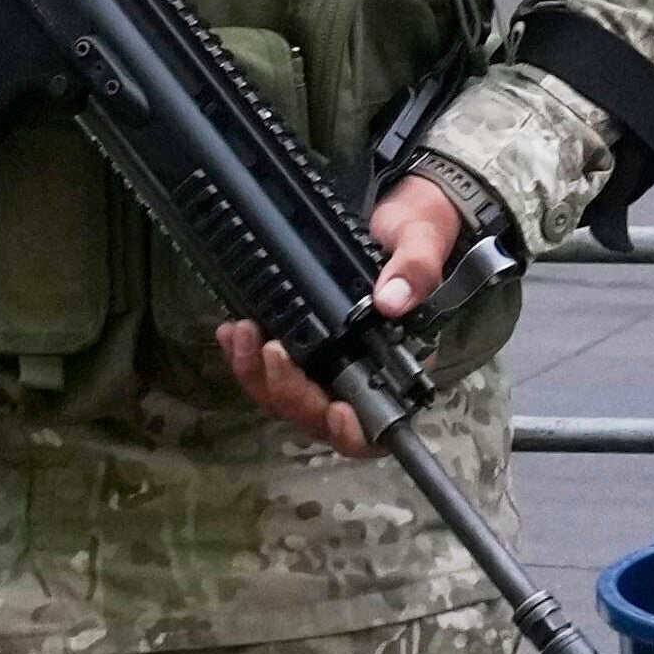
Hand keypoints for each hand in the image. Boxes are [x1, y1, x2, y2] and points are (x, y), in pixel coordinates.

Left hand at [220, 173, 479, 455]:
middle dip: (289, 391)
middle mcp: (360, 379)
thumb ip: (414, 270)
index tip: (338, 411)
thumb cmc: (416, 238)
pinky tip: (230, 332)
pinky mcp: (299, 352)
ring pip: (285, 399)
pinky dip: (245, 358)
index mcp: (398, 369)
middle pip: (318, 416)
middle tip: (272, 351)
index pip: (377, 424)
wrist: (389, 222)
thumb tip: (391, 301)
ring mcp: (325, 368)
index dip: (354, 431)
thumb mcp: (423, 243)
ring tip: (242, 333)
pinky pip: (267, 373)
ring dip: (257, 374)